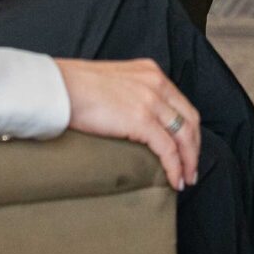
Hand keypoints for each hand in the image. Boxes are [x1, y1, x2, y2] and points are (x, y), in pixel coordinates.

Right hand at [53, 58, 200, 190]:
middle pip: (189, 120)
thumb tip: (131, 118)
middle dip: (193, 148)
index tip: (187, 148)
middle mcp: (156, 83)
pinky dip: (174, 167)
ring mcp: (150, 100)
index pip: (181, 104)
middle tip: (191, 169)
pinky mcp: (141, 119)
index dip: (188, 130)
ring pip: (183, 135)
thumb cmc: (74, 87)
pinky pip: (167, 149)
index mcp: (150, 72)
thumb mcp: (113, 82)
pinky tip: (174, 180)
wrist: (59, 87)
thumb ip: (129, 95)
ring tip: (185, 179)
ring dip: (188, 161)